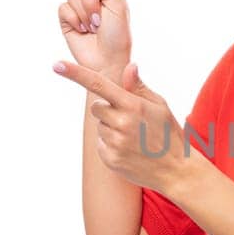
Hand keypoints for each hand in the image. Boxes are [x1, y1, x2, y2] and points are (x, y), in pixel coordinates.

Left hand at [51, 58, 195, 192]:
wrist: (176, 170)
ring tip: (134, 137)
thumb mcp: (159, 106)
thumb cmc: (169, 133)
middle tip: (131, 119)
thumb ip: (139, 87)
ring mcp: (114, 143)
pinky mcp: (109, 158)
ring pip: (99, 126)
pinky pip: (101, 143)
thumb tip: (129, 66)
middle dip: (108, 109)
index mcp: (133, 105)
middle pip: (96, 106)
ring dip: (111, 127)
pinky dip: (111, 144)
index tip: (56, 64)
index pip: (98, 84)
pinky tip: (130, 149)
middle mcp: (121, 123)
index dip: (75, 73)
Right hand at [57, 0, 132, 74]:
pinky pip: (63, 7)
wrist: (106, 61)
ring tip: (94, 27)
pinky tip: (83, 30)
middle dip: (92, 0)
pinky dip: (74, 19)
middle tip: (101, 20)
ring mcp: (78, 6)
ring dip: (84, 12)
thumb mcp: (118, 8)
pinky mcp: (66, 18)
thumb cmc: (118, 37)